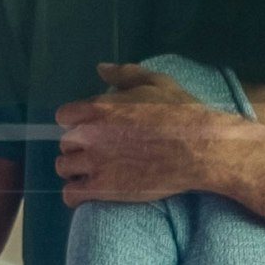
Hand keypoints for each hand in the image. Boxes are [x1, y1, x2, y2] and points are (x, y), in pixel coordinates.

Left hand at [53, 64, 238, 207]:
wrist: (201, 149)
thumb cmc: (182, 113)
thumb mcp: (156, 82)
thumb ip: (124, 74)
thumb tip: (101, 69)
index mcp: (99, 108)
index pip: (65, 116)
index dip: (77, 123)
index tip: (92, 129)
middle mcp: (90, 134)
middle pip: (66, 143)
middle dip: (79, 148)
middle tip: (99, 153)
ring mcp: (95, 162)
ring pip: (63, 168)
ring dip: (75, 171)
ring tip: (92, 174)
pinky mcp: (104, 188)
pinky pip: (71, 195)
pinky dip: (75, 196)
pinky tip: (87, 194)